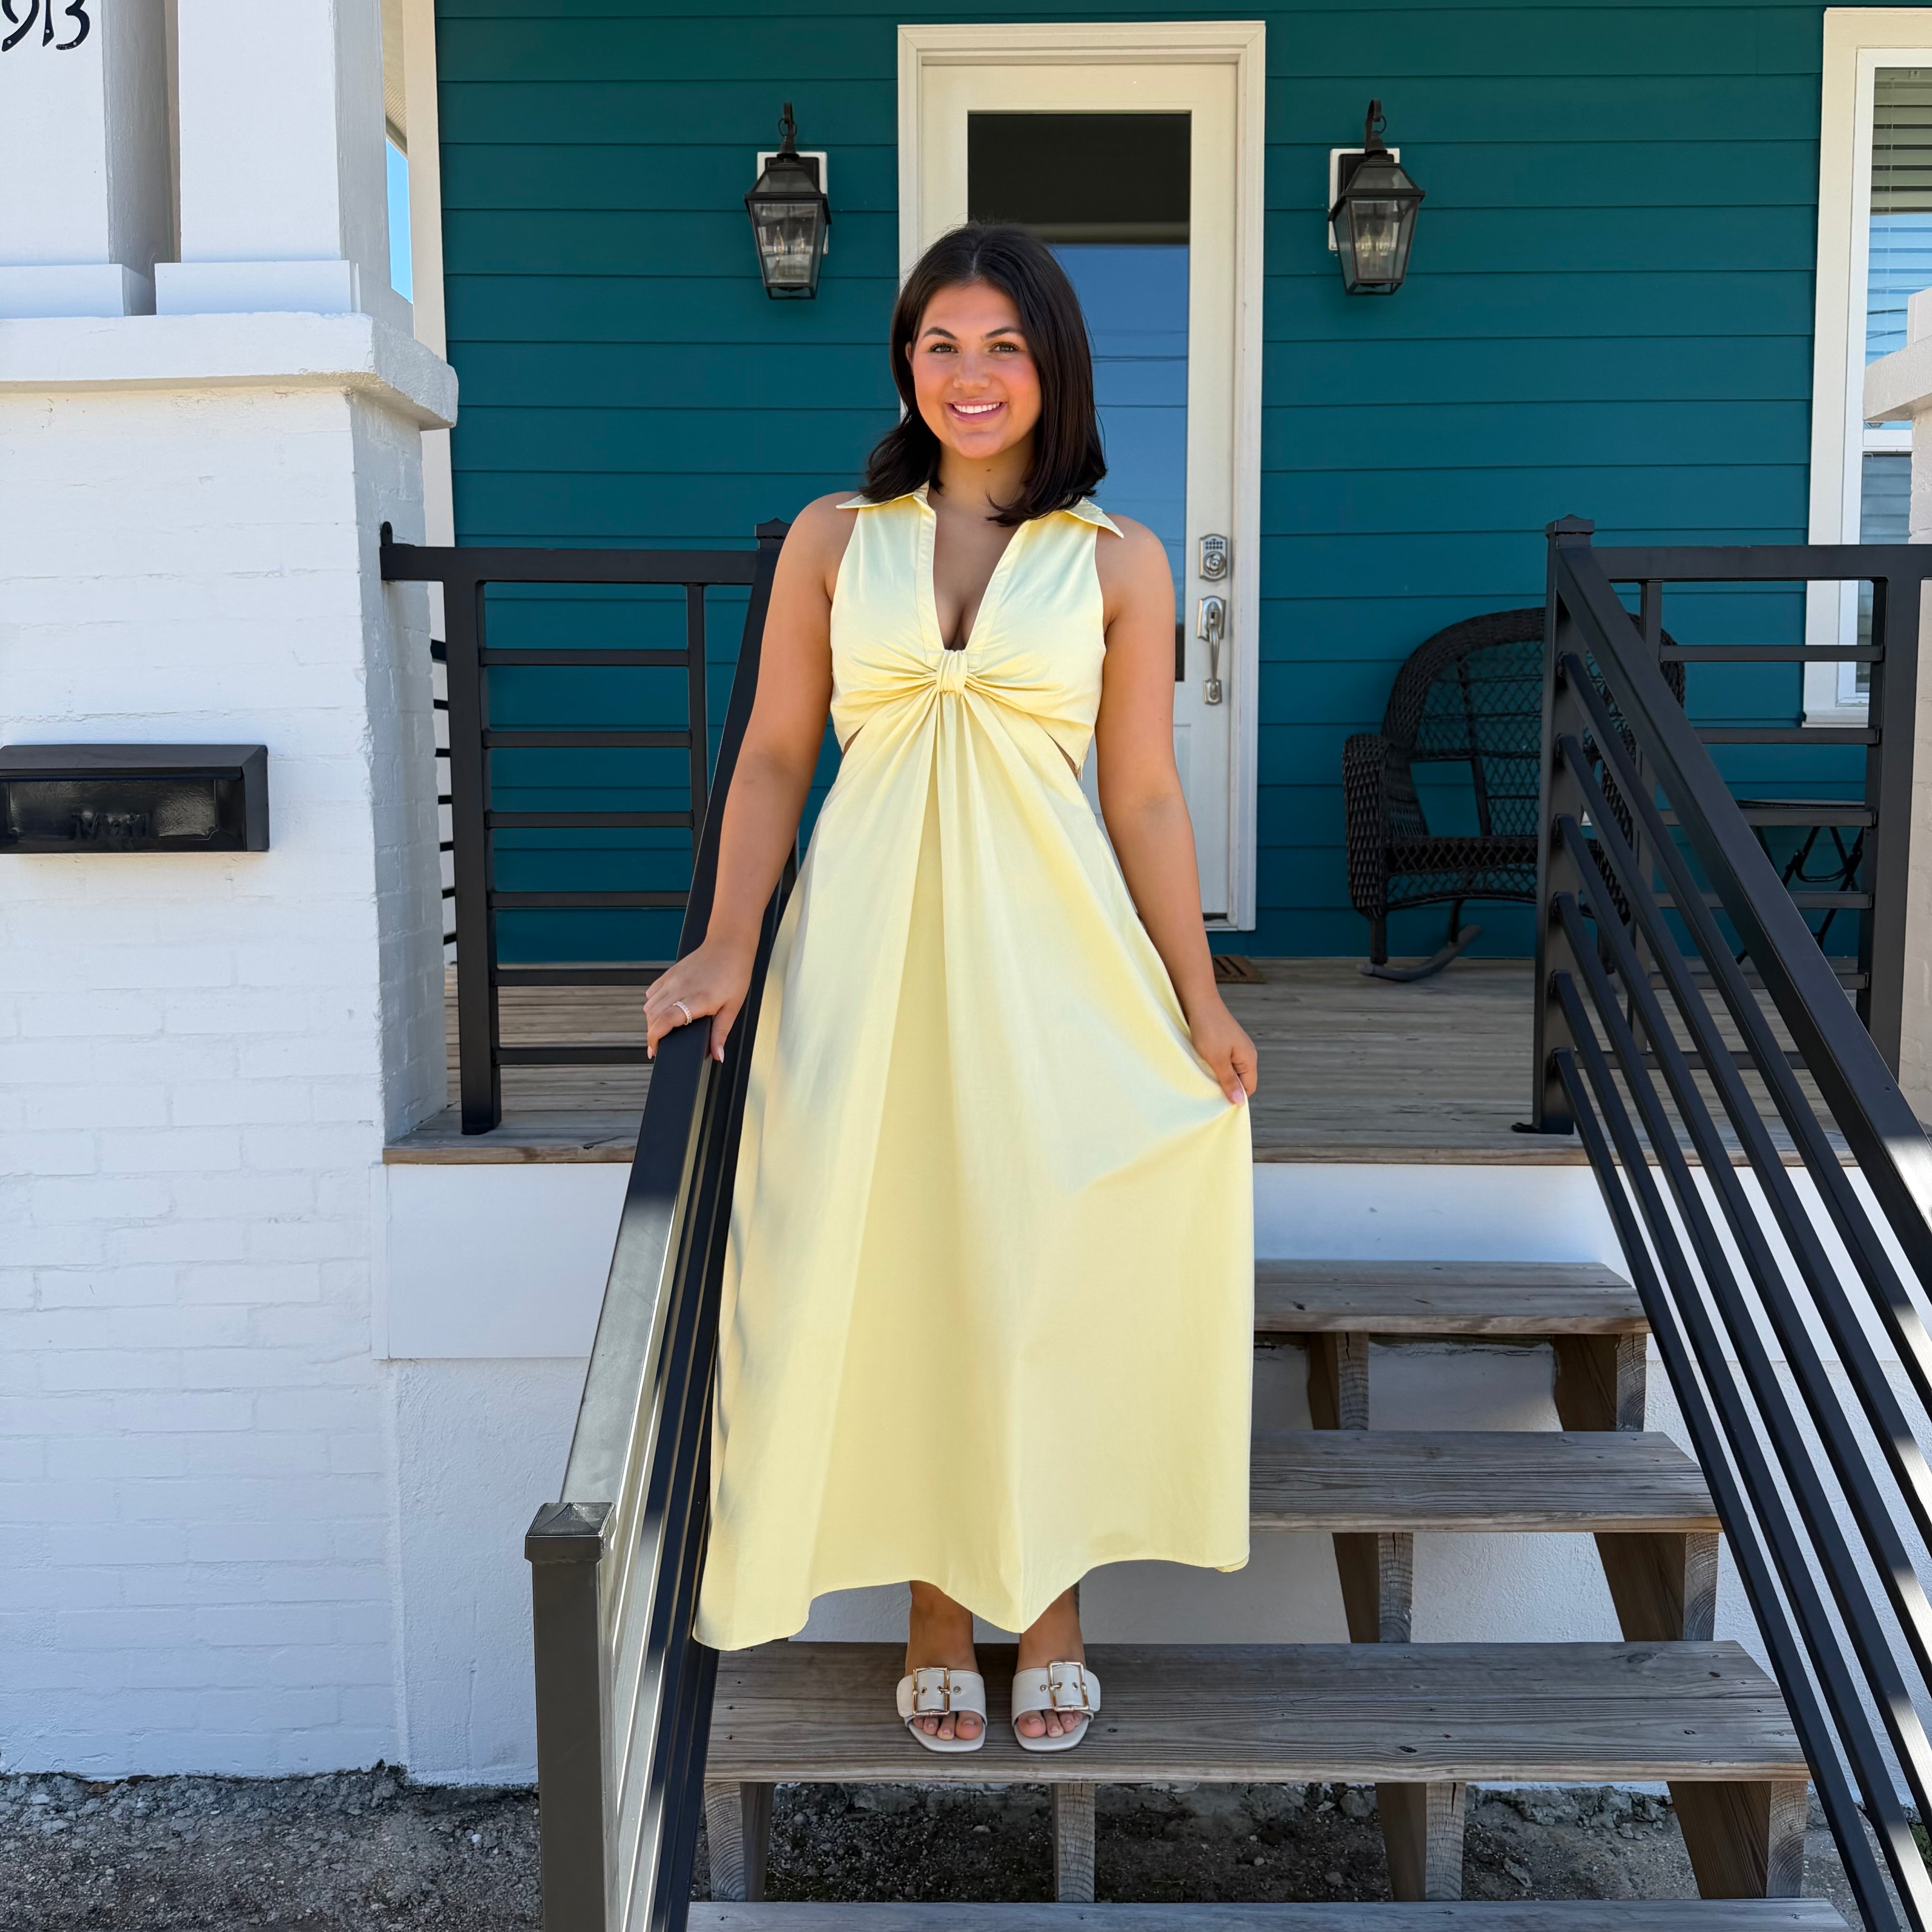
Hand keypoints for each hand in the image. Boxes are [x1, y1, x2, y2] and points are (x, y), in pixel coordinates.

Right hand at [643, 938, 756, 1062]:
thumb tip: (718, 1055)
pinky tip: (663, 1010)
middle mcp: (681, 988)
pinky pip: (652, 992)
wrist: (729, 945)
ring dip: (652, 1020)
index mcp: (698, 999)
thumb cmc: (734, 973)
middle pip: (653, 1016)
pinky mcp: (670, 973)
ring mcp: (673, 980)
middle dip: (652, 1033)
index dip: (655, 1038)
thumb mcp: (733, 1007)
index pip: (665, 1020)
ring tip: (662, 1029)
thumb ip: (721, 1033)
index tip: (654, 1050)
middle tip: (659, 1045)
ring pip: (650, 1005)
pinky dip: (653, 1004)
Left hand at [1187, 995, 1257, 1106]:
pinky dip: (1213, 1066)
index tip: (1218, 1103)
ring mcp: (1235, 1047)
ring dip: (1217, 1077)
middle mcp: (1245, 1053)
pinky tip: (1202, 1067)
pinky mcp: (1224, 1042)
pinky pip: (1222, 1061)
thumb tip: (1240, 1102)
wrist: (1198, 1001)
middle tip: (1208, 1093)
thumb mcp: (1217, 1059)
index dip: (1236, 1097)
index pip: (1249, 1088)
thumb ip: (1229, 1081)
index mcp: (1249, 1058)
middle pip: (1240, 1080)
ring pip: (1229, 1071)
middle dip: (1226, 1088)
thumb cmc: (1208, 1029)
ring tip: (1203, 1080)